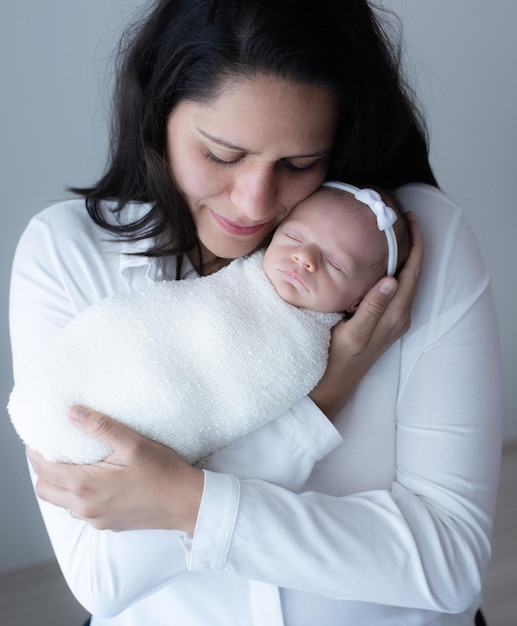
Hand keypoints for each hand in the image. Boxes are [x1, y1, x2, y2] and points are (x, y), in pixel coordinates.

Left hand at [27, 406, 203, 532]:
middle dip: (42, 470)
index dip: (34, 452)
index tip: (37, 437)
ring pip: (62, 502)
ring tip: (74, 462)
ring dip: (60, 483)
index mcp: (86, 486)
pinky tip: (96, 479)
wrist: (187, 503)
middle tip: (53, 449)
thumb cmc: (163, 472)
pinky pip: (81, 510)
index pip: (43, 470)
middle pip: (45, 490)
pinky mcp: (108, 524)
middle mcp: (85, 507)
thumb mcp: (133, 443)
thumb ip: (100, 427)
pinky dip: (77, 495)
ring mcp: (96, 519)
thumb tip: (71, 412)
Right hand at [310, 212, 423, 417]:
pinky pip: (394, 289)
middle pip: (413, 273)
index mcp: (395, 315)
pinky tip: (380, 262)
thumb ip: (373, 308)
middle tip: (402, 218)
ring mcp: (392, 319)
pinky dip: (393, 269)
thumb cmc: (338, 361)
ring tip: (394, 233)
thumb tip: (391, 279)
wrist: (333, 385)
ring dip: (404, 256)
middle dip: (413, 245)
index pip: (412, 272)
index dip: (416, 245)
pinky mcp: (383, 321)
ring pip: (404, 280)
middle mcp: (398, 316)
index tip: (411, 219)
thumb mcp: (354, 334)